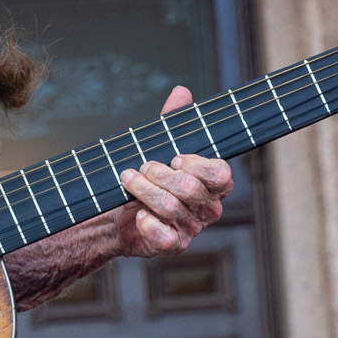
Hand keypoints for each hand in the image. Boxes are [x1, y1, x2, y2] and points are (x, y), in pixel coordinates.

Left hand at [115, 85, 233, 257]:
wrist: (116, 214)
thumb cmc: (145, 179)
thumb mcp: (157, 146)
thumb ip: (172, 121)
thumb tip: (182, 92)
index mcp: (212, 184)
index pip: (221, 174)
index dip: (196, 164)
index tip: (174, 157)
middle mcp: (207, 208)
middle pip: (190, 189)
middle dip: (159, 173)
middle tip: (142, 167)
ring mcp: (191, 229)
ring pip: (171, 208)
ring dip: (143, 190)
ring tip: (129, 181)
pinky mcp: (172, 246)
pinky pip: (164, 236)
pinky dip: (147, 223)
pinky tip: (138, 215)